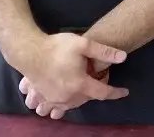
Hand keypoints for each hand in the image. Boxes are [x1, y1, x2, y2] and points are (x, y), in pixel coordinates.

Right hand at [13, 33, 127, 111]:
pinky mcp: (41, 98)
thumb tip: (124, 57)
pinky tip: (60, 98)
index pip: (103, 93)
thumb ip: (104, 52)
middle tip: (98, 79)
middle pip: (86, 100)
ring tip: (79, 92)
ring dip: (75, 102)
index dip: (115, 92)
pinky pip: (51, 108)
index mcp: (79, 85)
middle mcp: (66, 97)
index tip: (125, 92)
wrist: (28, 51)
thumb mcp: (84, 44)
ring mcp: (52, 99)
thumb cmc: (57, 47)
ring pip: (68, 107)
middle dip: (94, 92)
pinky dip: (57, 106)